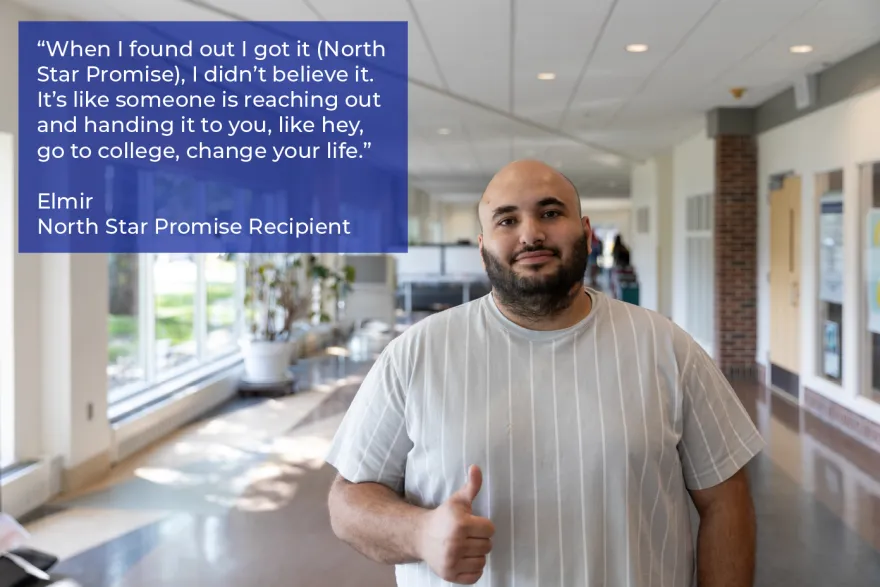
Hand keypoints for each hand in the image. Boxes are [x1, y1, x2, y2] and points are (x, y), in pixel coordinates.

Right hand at [417, 465, 494, 583]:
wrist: (420, 536)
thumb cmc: (443, 517)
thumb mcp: (458, 500)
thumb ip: (472, 485)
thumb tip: (476, 467)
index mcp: (460, 524)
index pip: (490, 529)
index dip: (483, 525)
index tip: (472, 523)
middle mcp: (455, 544)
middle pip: (488, 546)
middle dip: (480, 539)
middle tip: (467, 535)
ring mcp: (451, 561)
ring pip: (483, 561)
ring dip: (476, 554)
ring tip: (464, 547)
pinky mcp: (449, 575)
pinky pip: (476, 576)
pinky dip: (472, 569)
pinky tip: (463, 559)